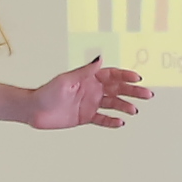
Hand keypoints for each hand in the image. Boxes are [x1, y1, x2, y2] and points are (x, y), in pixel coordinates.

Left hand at [28, 58, 151, 130]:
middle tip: (147, 94)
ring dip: (125, 106)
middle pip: (117, 89)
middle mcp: (92, 89)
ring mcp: (90, 103)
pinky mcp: (86, 117)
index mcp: (89, 78)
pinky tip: (121, 122)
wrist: (34, 110)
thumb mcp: (67, 80)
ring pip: (113, 104)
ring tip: (134, 111)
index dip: (125, 75)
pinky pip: (102, 119)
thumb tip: (100, 58)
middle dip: (133, 91)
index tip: (137, 78)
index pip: (112, 75)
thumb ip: (85, 71)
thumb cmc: (47, 92)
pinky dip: (112, 121)